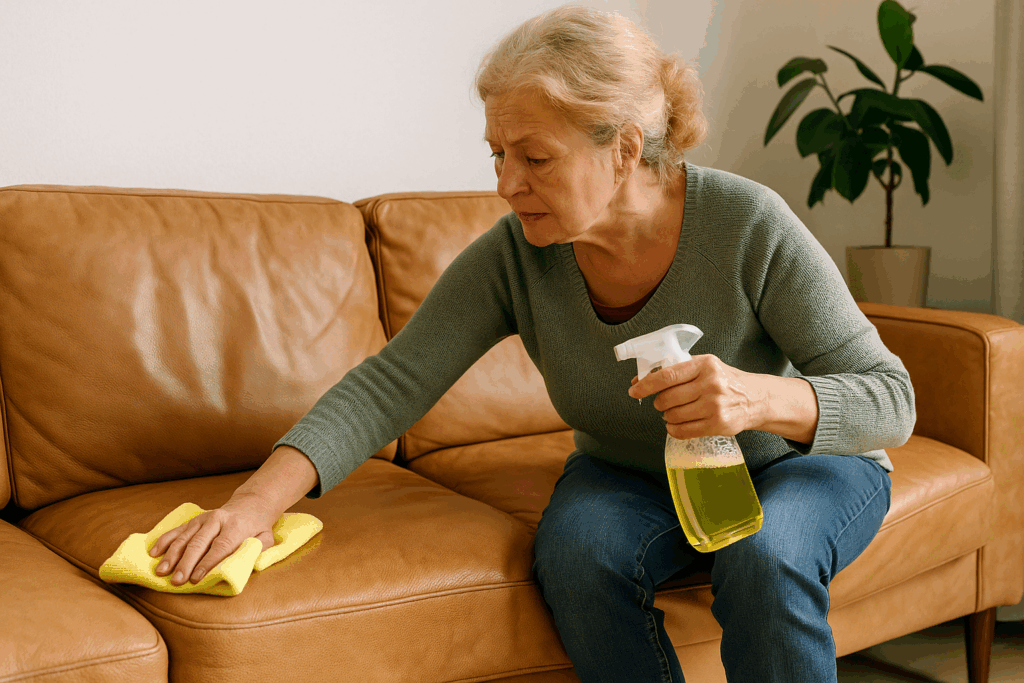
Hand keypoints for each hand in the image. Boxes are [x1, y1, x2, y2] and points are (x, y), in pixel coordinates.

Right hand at [147, 494, 279, 585]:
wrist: (249, 505)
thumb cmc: (257, 528)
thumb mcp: (265, 538)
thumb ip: (258, 550)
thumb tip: (247, 564)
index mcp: (235, 526)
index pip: (220, 547)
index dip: (207, 563)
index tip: (196, 578)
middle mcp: (216, 520)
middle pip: (198, 543)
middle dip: (186, 563)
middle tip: (176, 581)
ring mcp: (202, 519)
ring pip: (184, 537)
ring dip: (171, 556)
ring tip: (161, 572)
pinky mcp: (193, 520)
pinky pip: (176, 530)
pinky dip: (164, 541)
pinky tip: (153, 554)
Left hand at [627, 354, 765, 439]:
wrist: (755, 398)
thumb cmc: (724, 380)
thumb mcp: (705, 366)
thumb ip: (676, 369)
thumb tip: (640, 379)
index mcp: (705, 365)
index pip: (668, 375)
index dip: (646, 384)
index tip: (634, 390)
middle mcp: (711, 384)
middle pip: (668, 398)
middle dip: (659, 402)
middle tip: (662, 402)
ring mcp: (715, 406)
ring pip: (674, 415)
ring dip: (667, 416)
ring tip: (672, 412)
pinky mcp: (718, 424)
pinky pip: (684, 431)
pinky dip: (673, 429)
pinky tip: (675, 424)